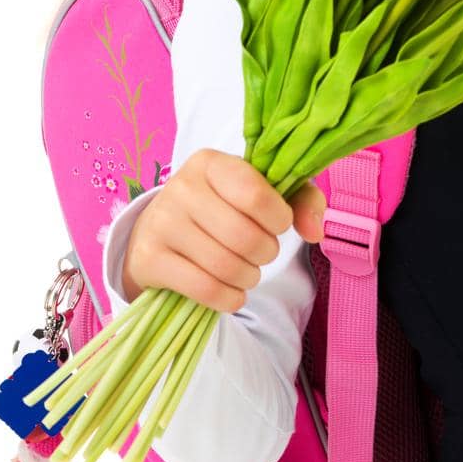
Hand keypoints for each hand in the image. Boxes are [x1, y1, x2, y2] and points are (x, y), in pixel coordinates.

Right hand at [120, 147, 326, 309]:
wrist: (161, 229)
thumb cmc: (224, 206)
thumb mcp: (264, 192)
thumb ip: (302, 201)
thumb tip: (314, 232)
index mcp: (211, 163)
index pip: (256, 194)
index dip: (279, 219)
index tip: (278, 225)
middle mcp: (180, 187)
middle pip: (244, 236)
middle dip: (266, 253)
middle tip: (262, 252)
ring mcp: (160, 223)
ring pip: (226, 266)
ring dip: (249, 277)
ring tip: (247, 271)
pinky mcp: (148, 259)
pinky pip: (205, 289)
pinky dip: (229, 298)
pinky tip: (232, 292)